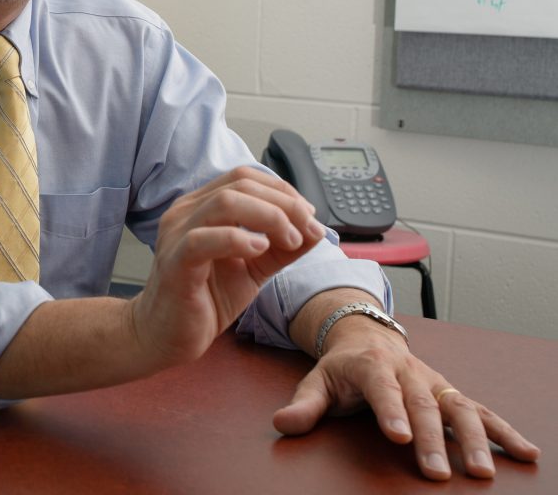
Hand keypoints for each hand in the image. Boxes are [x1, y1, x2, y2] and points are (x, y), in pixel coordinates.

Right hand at [130, 167, 324, 369]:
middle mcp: (186, 211)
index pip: (245, 177)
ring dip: (269, 217)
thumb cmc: (206, 298)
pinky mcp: (175, 261)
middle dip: (285, 204)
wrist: (167, 335)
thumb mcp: (254, 268)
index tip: (309, 216)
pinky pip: (202, 239)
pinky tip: (259, 250)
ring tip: (289, 241)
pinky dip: (237, 239)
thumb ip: (281, 248)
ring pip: (224, 203)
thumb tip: (317, 229)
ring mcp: (177, 234)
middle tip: (308, 231)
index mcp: (201, 205)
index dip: (282, 190)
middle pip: (241, 185)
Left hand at [274, 312, 541, 480]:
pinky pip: (480, 409)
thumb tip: (281, 425)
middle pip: (422, 403)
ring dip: (473, 438)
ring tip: (481, 472)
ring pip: (457, 406)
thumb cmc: (341, 367)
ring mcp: (432, 381)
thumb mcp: (317, 380)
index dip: (391, 410)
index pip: (381, 387)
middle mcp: (407, 370)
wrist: (365, 336)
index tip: (399, 436)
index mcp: (371, 364)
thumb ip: (304, 404)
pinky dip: (503, 430)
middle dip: (431, 438)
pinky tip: (526, 453)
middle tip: (436, 473)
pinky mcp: (449, 392)